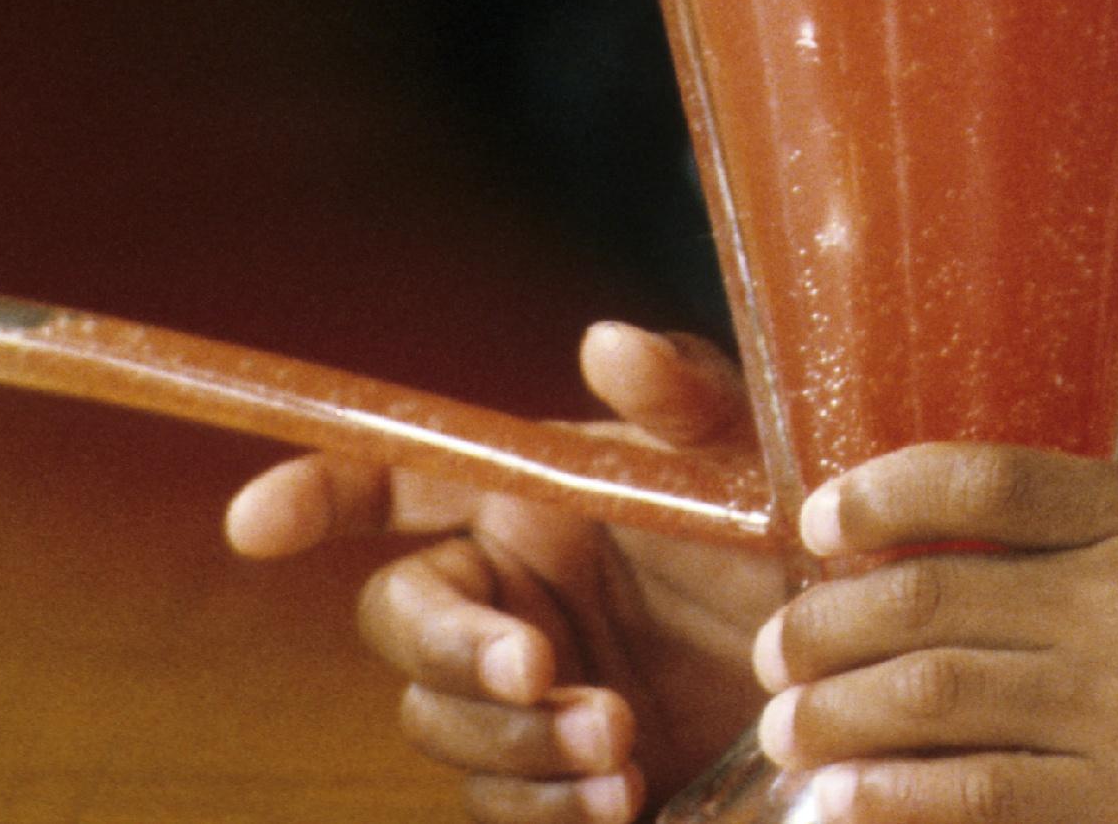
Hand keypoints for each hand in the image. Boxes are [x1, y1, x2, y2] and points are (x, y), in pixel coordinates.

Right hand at [227, 321, 787, 820]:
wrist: (863, 670)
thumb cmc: (797, 537)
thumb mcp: (754, 457)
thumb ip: (684, 396)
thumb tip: (607, 340)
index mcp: (530, 498)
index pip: (394, 484)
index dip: (315, 494)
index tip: (253, 524)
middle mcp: (510, 593)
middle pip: (405, 628)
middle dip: (459, 652)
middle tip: (538, 669)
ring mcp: (527, 692)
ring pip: (448, 726)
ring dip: (517, 741)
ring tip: (617, 744)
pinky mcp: (557, 780)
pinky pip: (502, 806)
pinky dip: (547, 809)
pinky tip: (617, 798)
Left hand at [755, 443, 1117, 823]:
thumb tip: (978, 552)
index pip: (987, 479)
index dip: (882, 493)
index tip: (820, 518)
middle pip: (932, 599)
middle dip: (824, 625)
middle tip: (773, 648)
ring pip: (937, 707)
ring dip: (837, 719)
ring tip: (787, 731)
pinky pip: (988, 807)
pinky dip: (901, 803)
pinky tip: (851, 805)